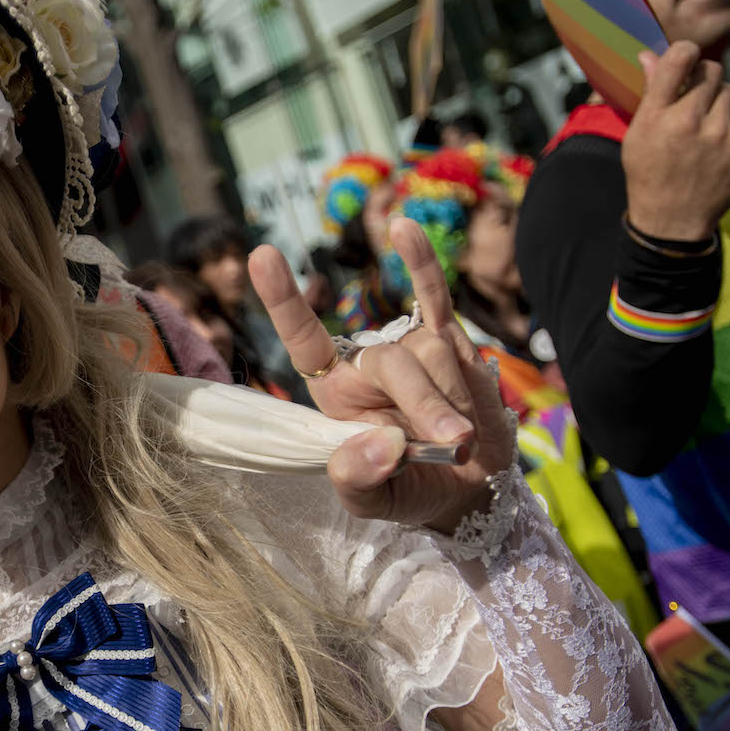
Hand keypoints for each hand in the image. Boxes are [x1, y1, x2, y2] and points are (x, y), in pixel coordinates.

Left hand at [248, 220, 514, 533]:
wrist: (468, 491)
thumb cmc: (410, 491)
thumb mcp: (374, 502)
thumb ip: (360, 478)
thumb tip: (381, 443)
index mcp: (335, 397)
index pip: (303, 342)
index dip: (284, 302)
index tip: (261, 255)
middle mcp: (365, 366)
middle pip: (390, 361)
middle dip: (426, 403)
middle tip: (456, 443)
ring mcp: (407, 348)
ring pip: (429, 351)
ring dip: (453, 397)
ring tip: (462, 440)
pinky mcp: (448, 342)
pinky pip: (432, 296)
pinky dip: (421, 264)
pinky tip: (401, 228)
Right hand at [622, 41, 729, 243]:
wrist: (672, 221)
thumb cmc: (649, 174)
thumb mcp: (638, 134)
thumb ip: (651, 92)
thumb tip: (651, 54)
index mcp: (656, 115)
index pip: (680, 57)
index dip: (686, 51)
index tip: (687, 59)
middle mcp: (687, 119)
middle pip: (712, 70)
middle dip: (705, 78)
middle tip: (696, 96)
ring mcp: (718, 132)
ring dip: (720, 101)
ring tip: (706, 124)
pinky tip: (718, 139)